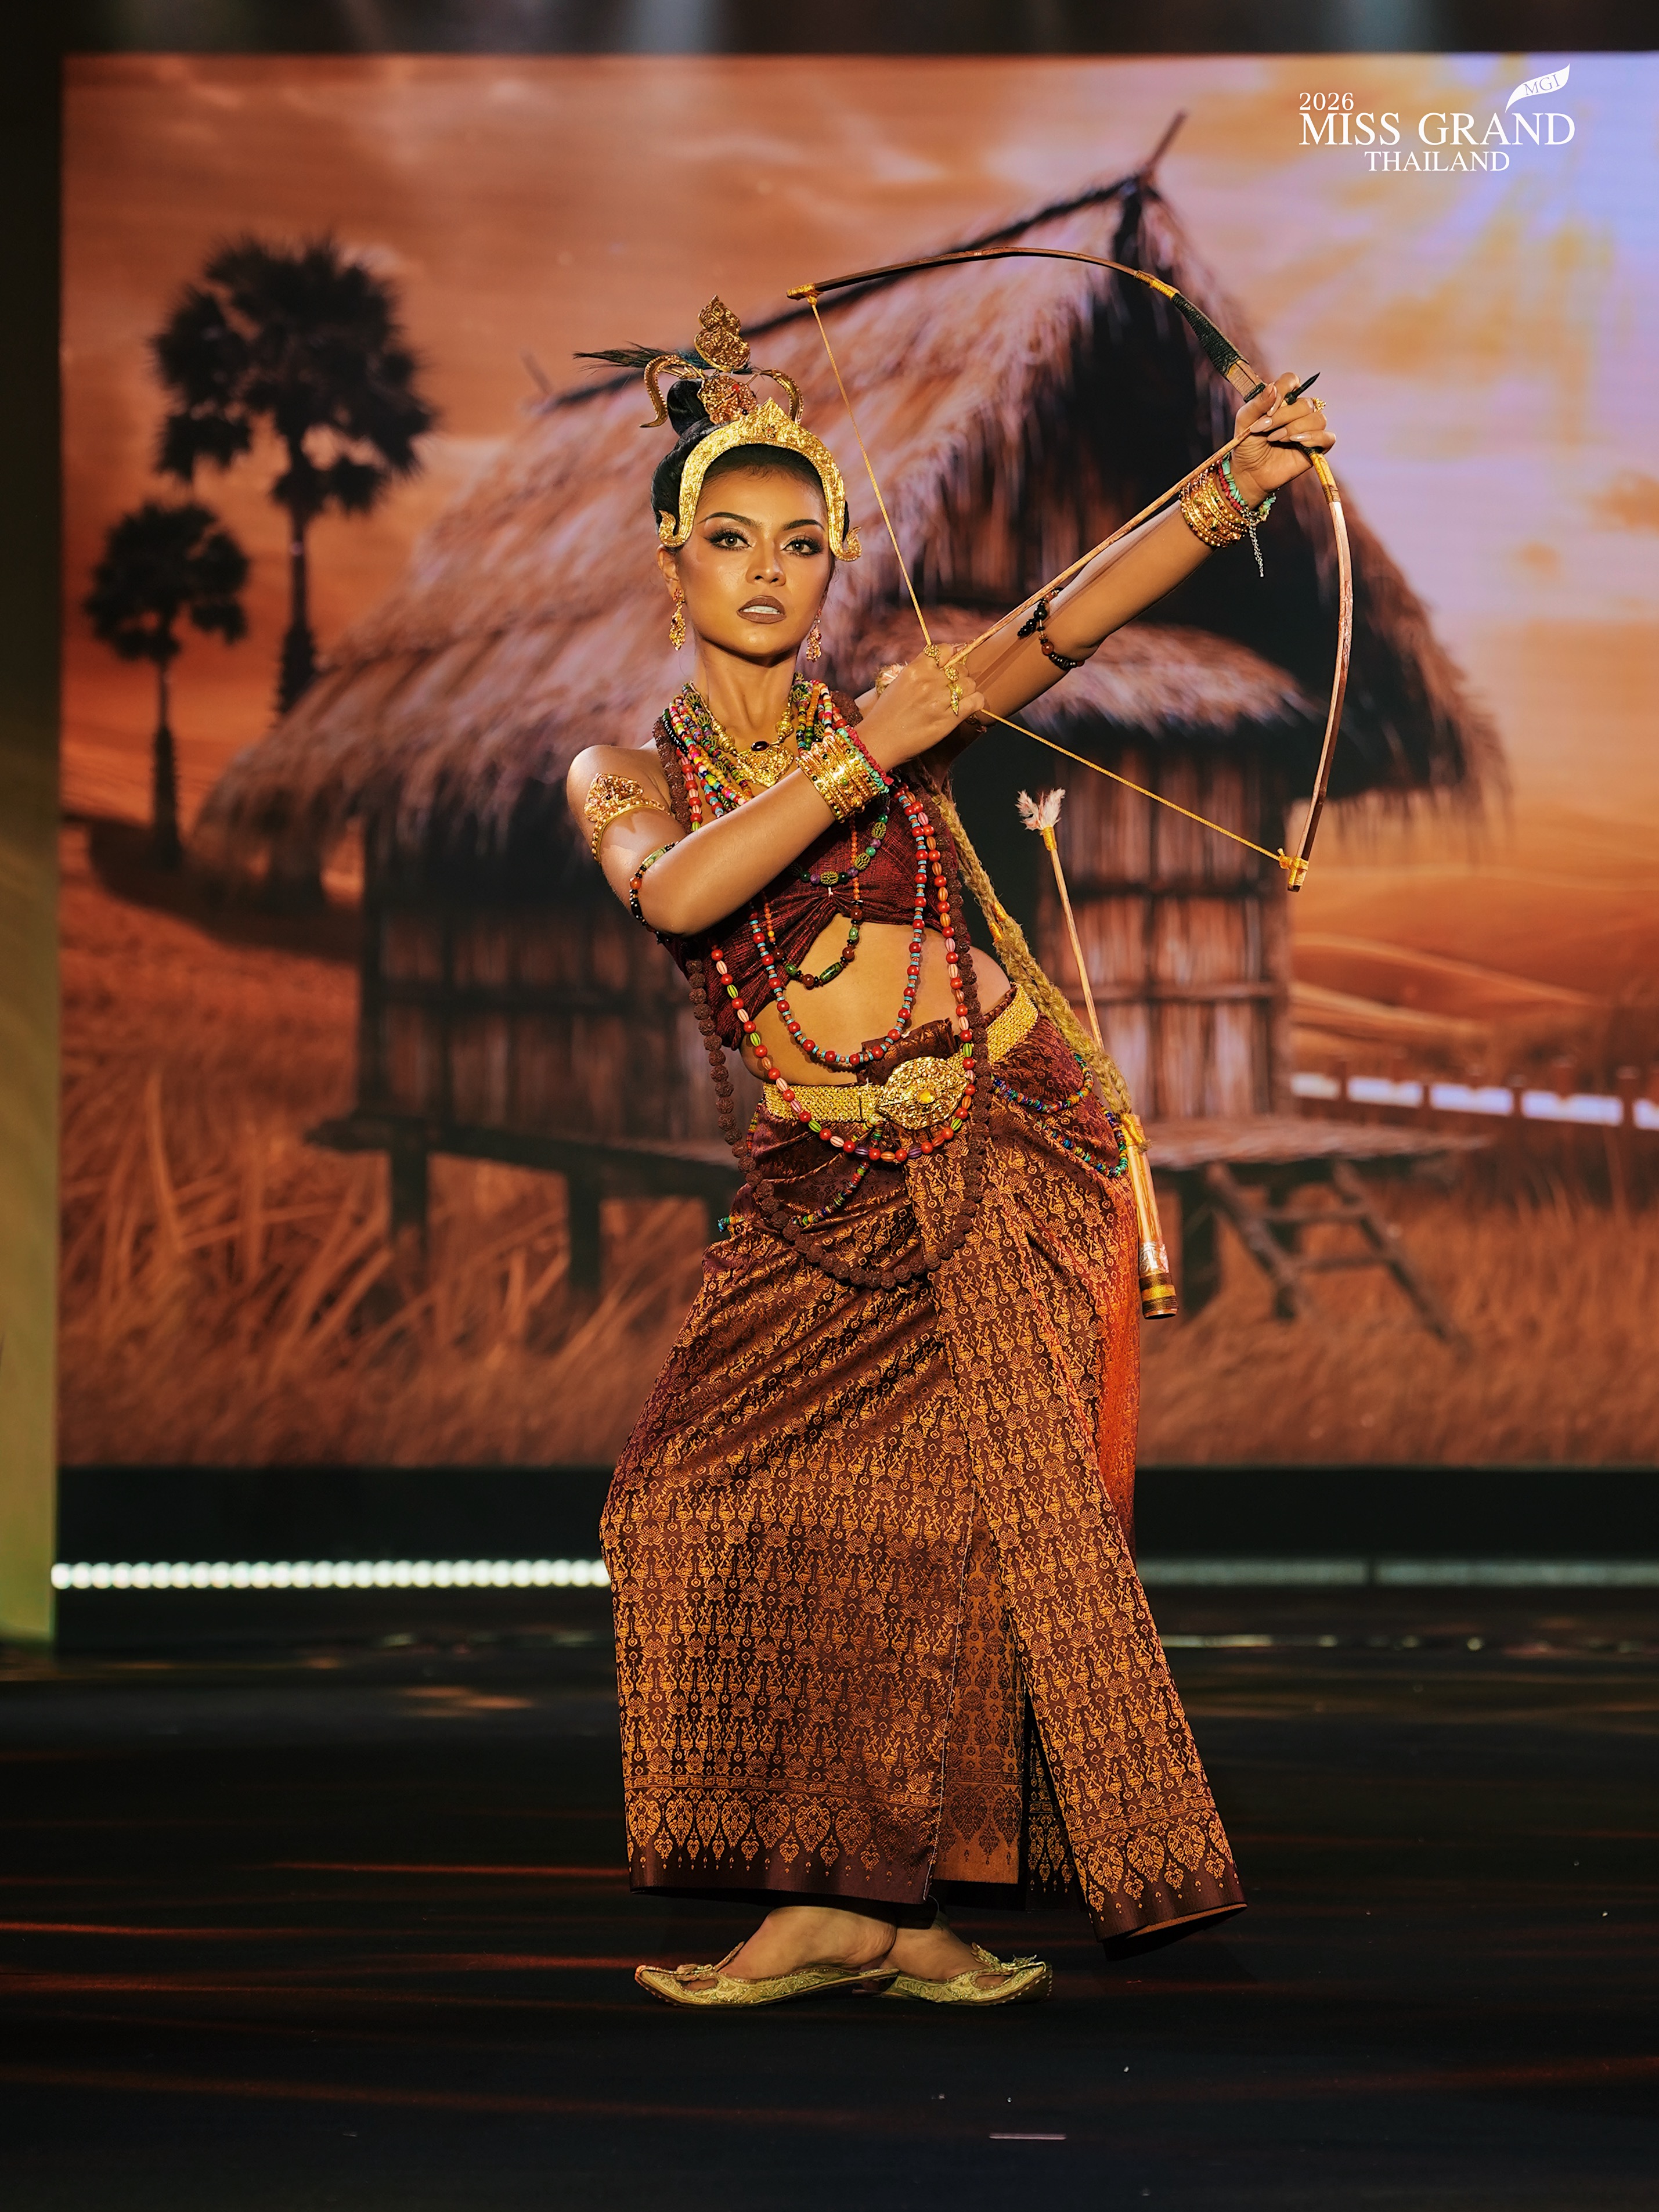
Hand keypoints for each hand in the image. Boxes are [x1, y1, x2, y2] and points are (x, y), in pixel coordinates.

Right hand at [856, 650, 984, 770]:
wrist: (879, 741)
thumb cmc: (886, 715)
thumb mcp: (899, 683)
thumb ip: (919, 671)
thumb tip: (939, 665)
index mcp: (916, 669)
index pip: (945, 650)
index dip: (950, 657)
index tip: (949, 665)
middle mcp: (930, 681)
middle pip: (961, 668)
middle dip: (958, 676)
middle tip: (951, 688)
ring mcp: (941, 699)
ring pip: (970, 683)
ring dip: (967, 690)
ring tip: (957, 699)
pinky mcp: (950, 718)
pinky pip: (976, 701)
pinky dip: (976, 702)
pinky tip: (969, 706)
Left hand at [1228, 371, 1334, 506]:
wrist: (1248, 472)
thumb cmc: (1246, 445)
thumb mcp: (1244, 422)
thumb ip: (1257, 403)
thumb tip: (1273, 387)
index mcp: (1282, 400)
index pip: (1291, 381)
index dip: (1283, 390)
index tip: (1269, 410)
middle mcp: (1298, 412)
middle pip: (1305, 403)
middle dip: (1283, 417)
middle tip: (1265, 431)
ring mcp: (1309, 429)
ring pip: (1317, 418)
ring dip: (1295, 429)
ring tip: (1276, 439)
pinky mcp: (1316, 447)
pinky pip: (1328, 437)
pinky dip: (1314, 438)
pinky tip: (1296, 443)